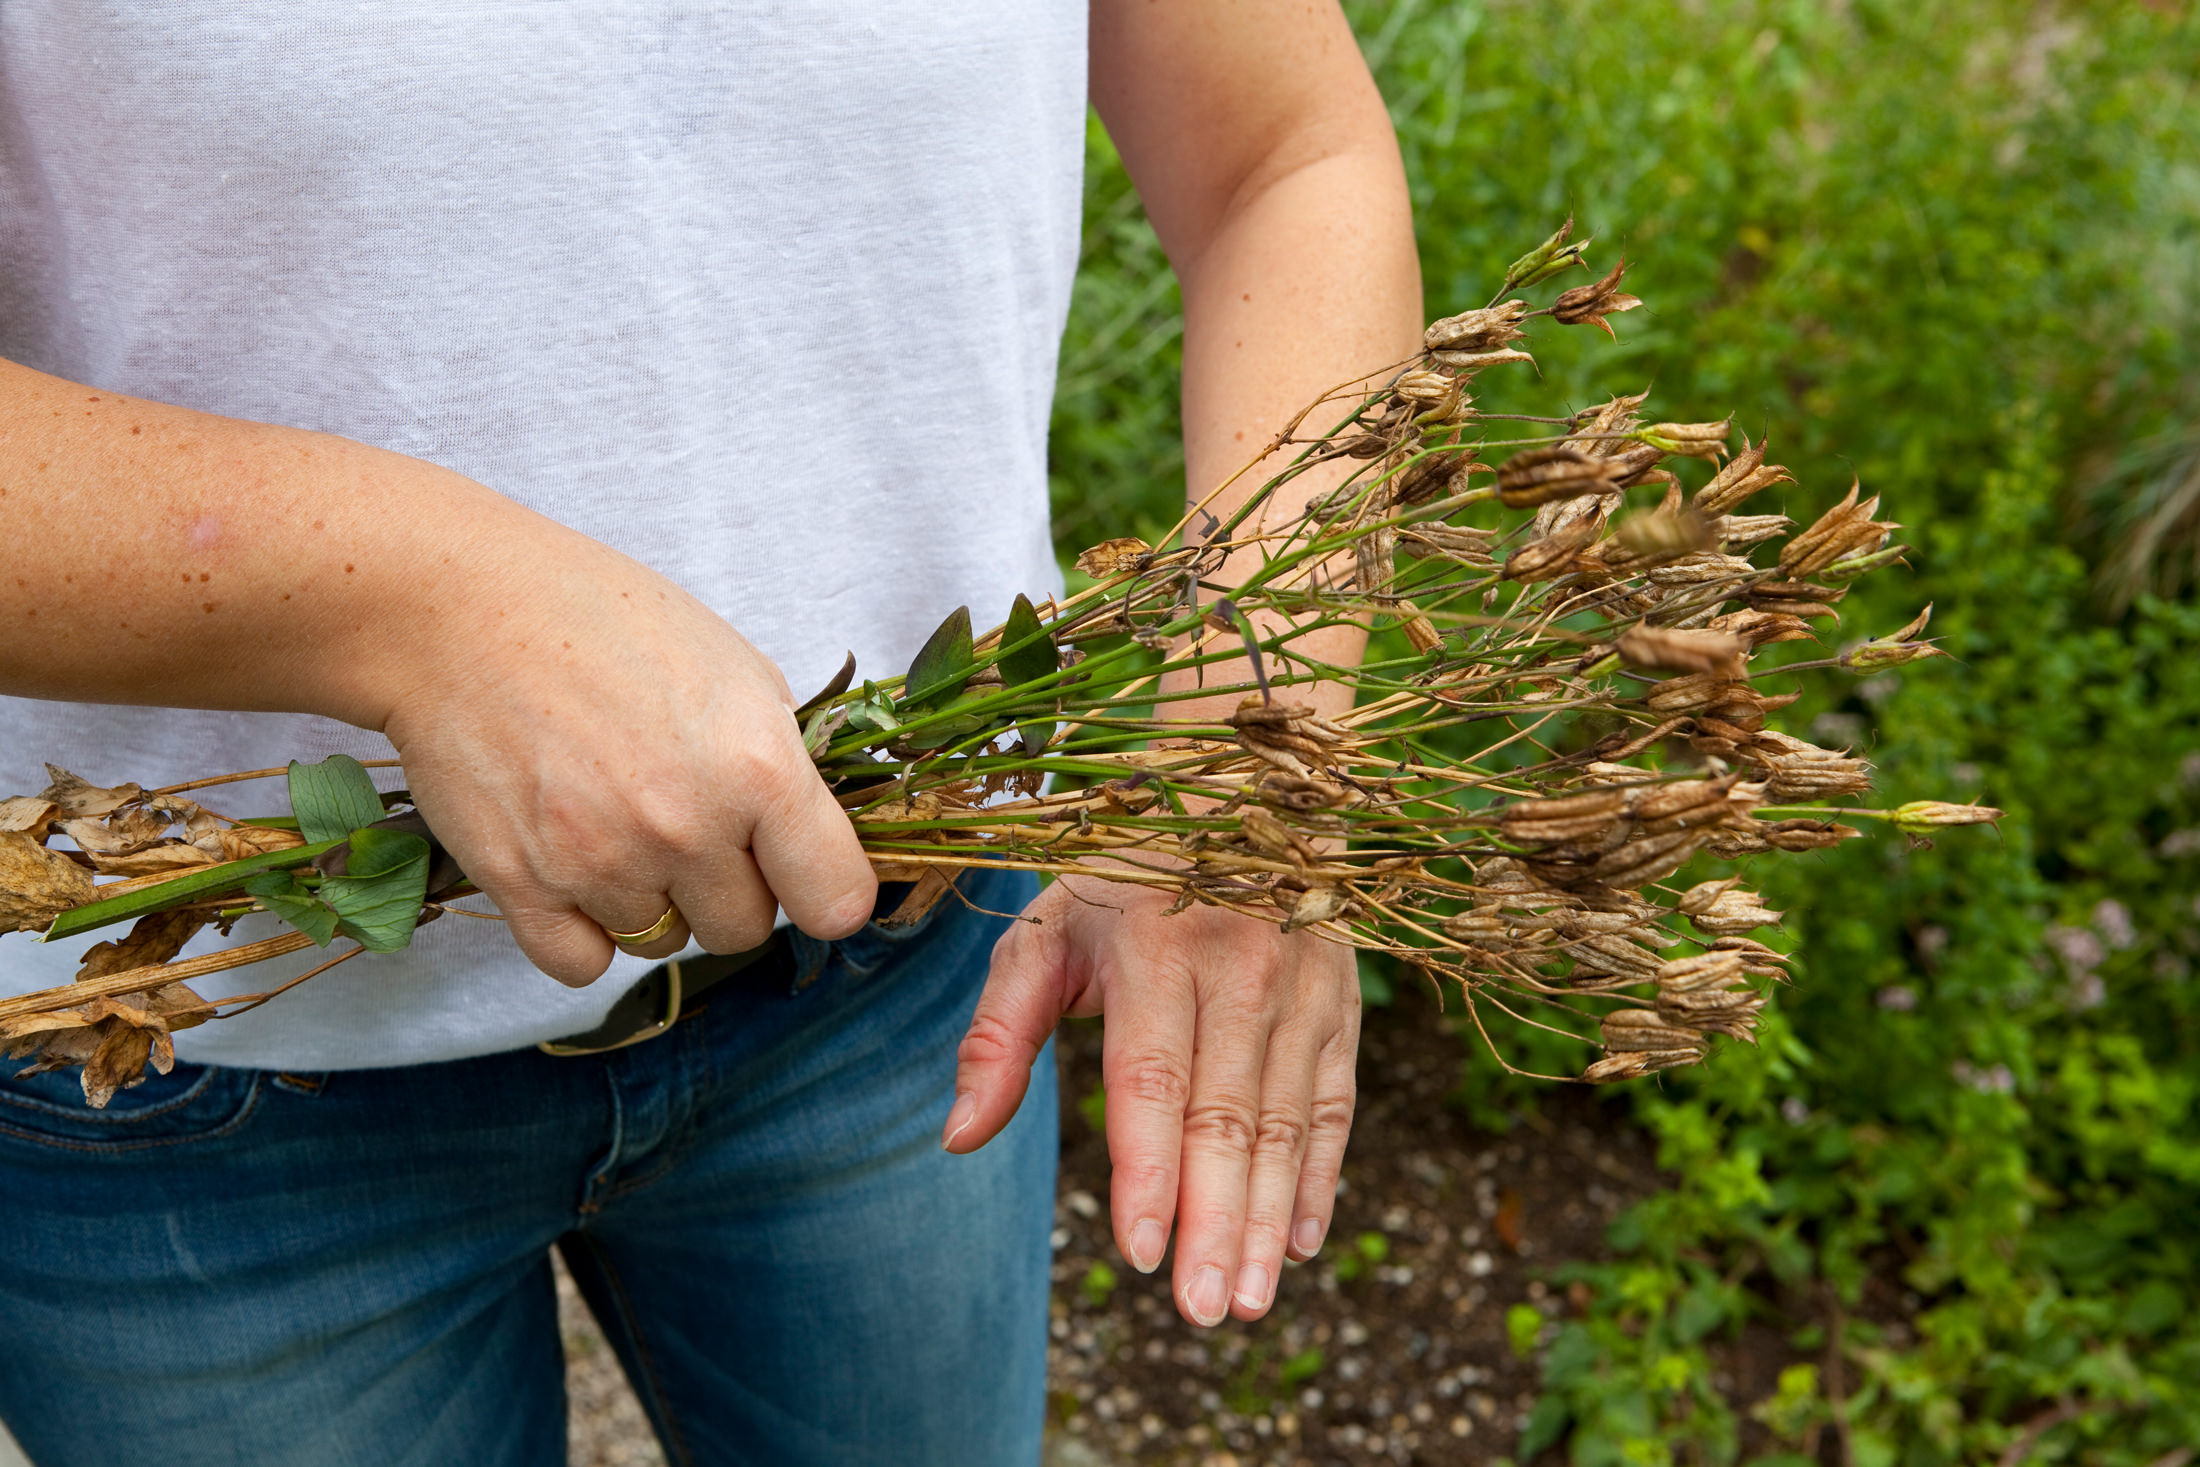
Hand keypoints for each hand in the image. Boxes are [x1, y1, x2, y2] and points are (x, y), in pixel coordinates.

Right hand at [378, 518, 875, 983]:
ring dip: (652, 901)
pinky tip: (575, 870)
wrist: (460, 610)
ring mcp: (601, 863)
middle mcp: (686, 828)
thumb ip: (780, 758)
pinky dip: (583, 933)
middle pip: (743, 930)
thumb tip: (806, 830)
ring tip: (619, 823)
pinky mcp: (523, 885)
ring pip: (662, 944)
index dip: (825, 891)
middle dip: (728, 889)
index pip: (835, 899)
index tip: (804, 876)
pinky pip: (581, 965)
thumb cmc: (603, 621)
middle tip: (690, 825)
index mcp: (757, 768)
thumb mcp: (733, 665)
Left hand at [945, 876, 1360, 1325]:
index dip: (1148, 1169)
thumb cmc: (1121, 878)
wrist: (1244, 789)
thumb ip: (998, 1034)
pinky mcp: (1341, 1004)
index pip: (1152, 1078)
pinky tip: (1300, 1244)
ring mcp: (1302, 987)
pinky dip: (1322, 1178)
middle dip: (1217, 1221)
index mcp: (1157, 950)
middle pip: (1228, 1116)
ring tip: (1249, 1299)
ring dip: (1270, 1217)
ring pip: (1290, 1122)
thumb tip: (957, 1138)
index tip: (1139, 1253)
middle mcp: (1240, 968)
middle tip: (1204, 1310)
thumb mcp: (1044, 932)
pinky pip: (1337, 1103)